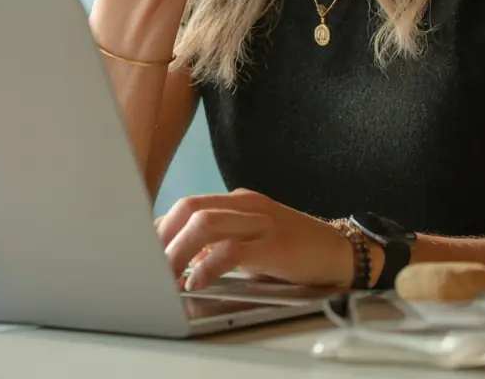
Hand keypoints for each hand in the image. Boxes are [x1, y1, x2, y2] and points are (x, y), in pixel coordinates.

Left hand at [156, 189, 356, 291]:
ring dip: (178, 250)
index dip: (162, 227)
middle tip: (148, 263)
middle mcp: (245, 205)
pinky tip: (197, 282)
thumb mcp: (252, 243)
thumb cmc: (294, 251)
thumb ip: (220, 245)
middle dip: (163, 235)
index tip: (145, 249)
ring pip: (204, 222)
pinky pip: (230, 250)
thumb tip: (184, 259)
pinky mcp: (271, 244)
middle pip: (190, 207)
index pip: (188, 205)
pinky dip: (207, 266)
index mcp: (237, 202)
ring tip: (166, 274)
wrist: (339, 253)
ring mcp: (259, 222)